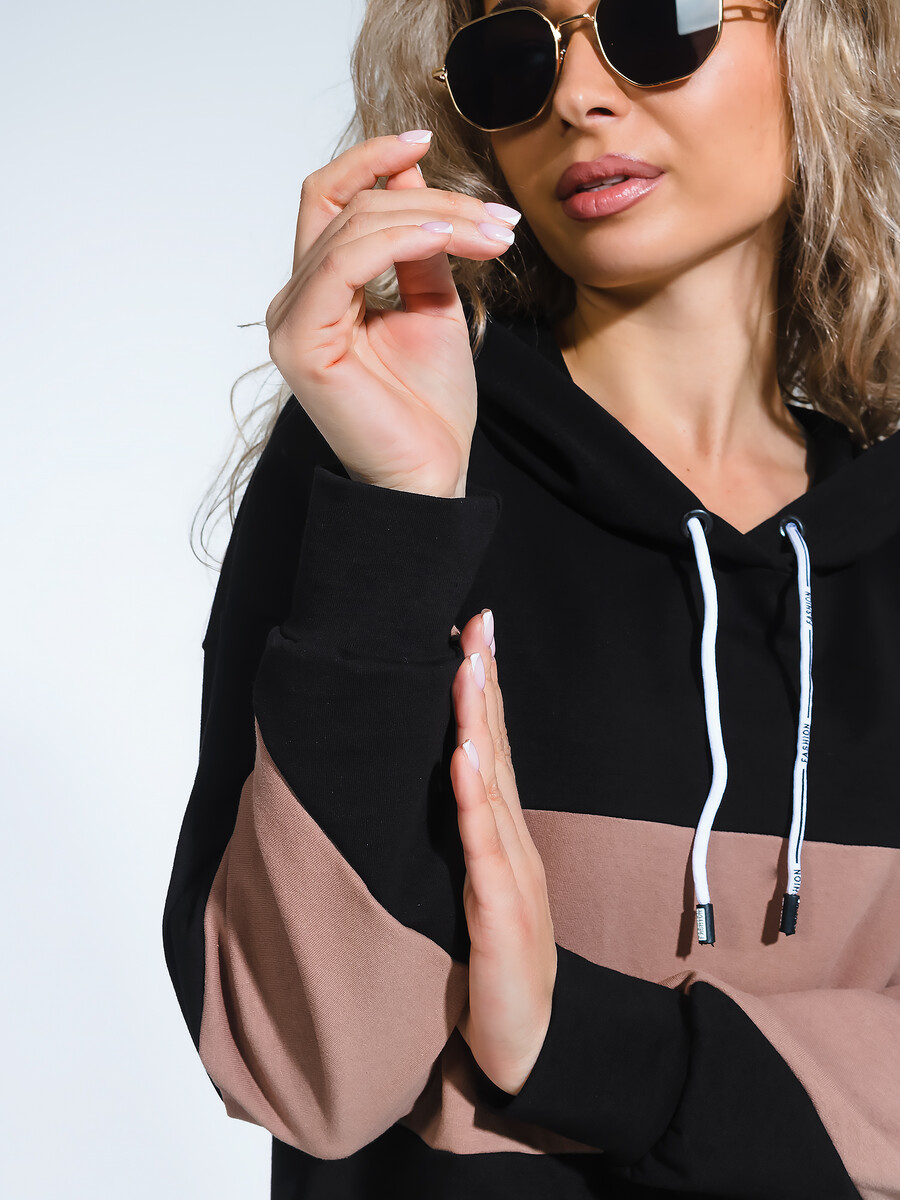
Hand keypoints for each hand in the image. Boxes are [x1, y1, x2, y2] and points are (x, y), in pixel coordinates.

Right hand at [265, 132, 519, 498]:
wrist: (431, 474)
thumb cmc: (430, 406)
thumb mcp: (433, 302)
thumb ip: (420, 242)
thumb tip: (413, 171)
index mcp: (321, 289)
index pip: (332, 199)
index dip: (372, 158)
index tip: (424, 139)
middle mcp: (297, 298)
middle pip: (350, 204)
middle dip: (432, 198)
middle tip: (500, 219)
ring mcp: (293, 320)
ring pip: (354, 225)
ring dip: (434, 216)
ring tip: (494, 234)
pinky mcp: (302, 341)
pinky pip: (345, 262)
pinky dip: (403, 239)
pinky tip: (452, 240)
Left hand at [449, 610, 557, 1094]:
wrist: (529, 1041)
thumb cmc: (496, 963)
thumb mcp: (478, 888)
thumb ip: (468, 836)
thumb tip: (444, 780)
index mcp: (500, 834)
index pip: (490, 748)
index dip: (481, 691)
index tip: (470, 634)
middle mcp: (511, 841)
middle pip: (496, 749)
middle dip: (484, 683)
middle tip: (476, 623)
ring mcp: (511, 873)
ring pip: (491, 785)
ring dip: (480, 721)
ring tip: (469, 666)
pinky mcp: (502, 912)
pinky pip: (484, 849)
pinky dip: (474, 800)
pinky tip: (465, 758)